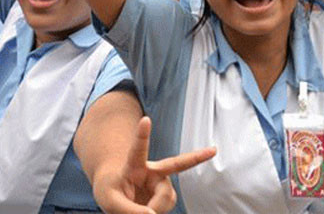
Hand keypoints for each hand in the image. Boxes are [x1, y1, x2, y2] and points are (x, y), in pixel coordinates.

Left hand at [93, 117, 214, 213]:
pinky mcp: (166, 196)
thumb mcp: (110, 201)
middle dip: (196, 157)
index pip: (138, 149)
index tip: (146, 119)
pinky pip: (168, 206)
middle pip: (175, 165)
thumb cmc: (112, 192)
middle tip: (214, 150)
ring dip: (156, 208)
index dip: (142, 134)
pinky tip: (150, 211)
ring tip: (144, 211)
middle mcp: (152, 170)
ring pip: (167, 197)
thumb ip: (128, 210)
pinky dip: (158, 212)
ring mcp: (161, 183)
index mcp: (133, 165)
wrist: (120, 199)